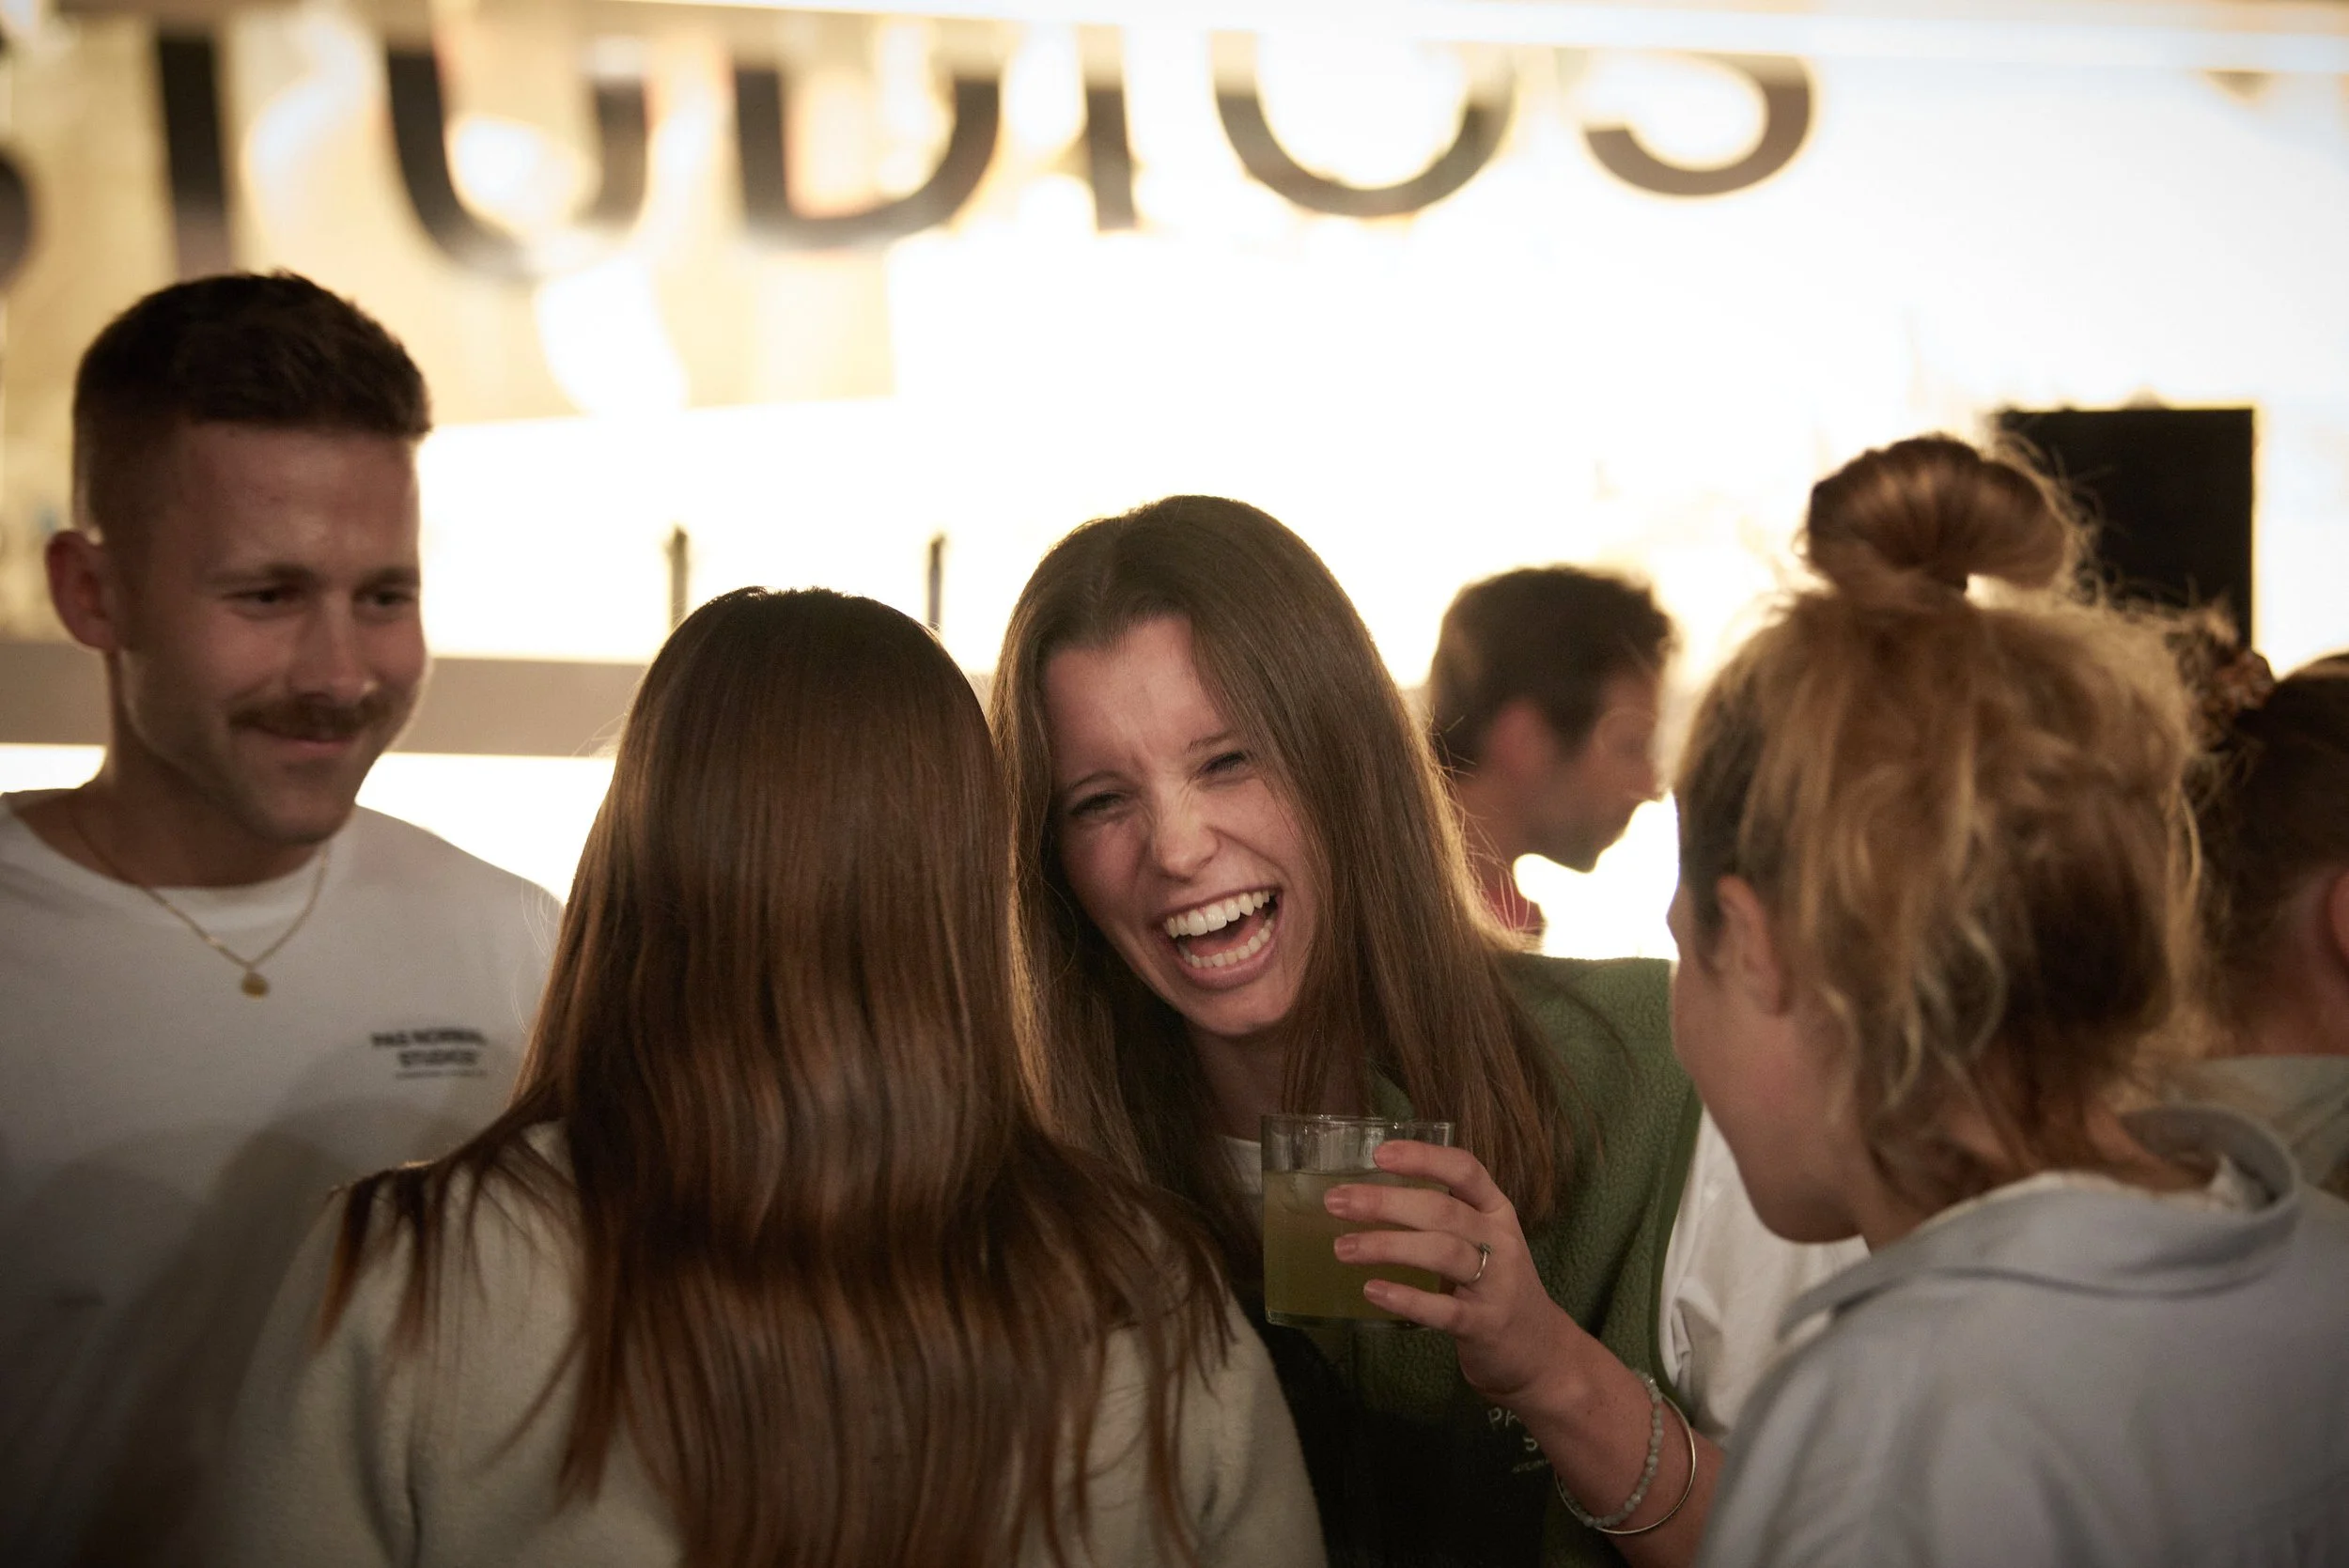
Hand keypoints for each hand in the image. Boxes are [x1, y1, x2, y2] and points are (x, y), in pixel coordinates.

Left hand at [1325, 1139, 1585, 1409]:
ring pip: (1442, 1253)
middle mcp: (1500, 1241)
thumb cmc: (1495, 1285)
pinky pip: (1443, 1310)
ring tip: (1343, 1248)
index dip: (1424, 1158)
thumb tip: (1368, 1195)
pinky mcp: (1485, 1325)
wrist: (1541, 1352)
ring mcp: (1496, 1284)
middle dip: (1386, 1202)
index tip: (1380, 1153)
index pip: (1465, 1170)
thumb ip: (1443, 1217)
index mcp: (1496, 1211)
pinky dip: (1406, 1298)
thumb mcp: (1482, 1239)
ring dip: (1387, 1246)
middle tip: (1336, 1201)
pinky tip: (1373, 1290)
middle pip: (1443, 1210)